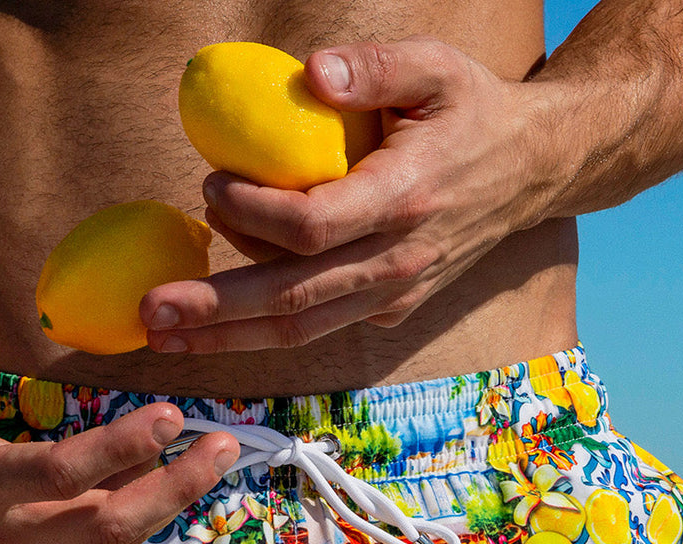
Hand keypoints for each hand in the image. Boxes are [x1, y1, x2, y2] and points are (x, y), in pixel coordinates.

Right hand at [0, 289, 239, 543]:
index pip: (55, 476)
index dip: (117, 451)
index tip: (171, 416)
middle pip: (100, 525)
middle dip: (170, 491)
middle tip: (224, 447)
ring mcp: (10, 542)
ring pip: (104, 541)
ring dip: (167, 506)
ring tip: (216, 461)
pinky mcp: (21, 541)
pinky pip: (92, 537)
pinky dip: (140, 511)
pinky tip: (176, 477)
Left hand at [141, 37, 546, 352]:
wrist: (531, 171)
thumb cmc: (473, 111)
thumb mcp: (436, 65)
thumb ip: (375, 67)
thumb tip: (308, 73)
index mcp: (405, 200)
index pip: (312, 227)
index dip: (252, 213)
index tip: (210, 184)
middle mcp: (397, 262)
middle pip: (292, 299)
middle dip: (216, 310)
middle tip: (151, 313)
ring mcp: (393, 294)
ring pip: (300, 329)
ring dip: (228, 338)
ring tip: (164, 334)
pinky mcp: (387, 309)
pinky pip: (317, 325)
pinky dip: (263, 329)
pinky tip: (215, 325)